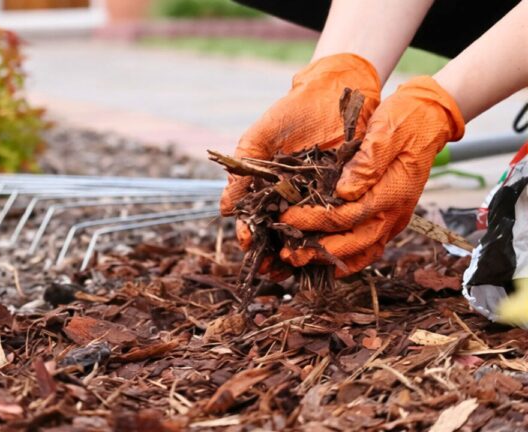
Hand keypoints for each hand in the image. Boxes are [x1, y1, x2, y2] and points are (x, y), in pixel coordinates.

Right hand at [220, 53, 380, 249]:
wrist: (333, 91)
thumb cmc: (291, 113)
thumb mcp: (258, 141)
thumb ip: (241, 174)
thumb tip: (225, 209)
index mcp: (270, 189)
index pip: (257, 221)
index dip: (251, 235)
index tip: (247, 244)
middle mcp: (294, 199)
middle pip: (281, 235)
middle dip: (273, 255)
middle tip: (269, 268)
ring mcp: (321, 199)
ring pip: (308, 234)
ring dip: (300, 253)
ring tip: (293, 264)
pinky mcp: (348, 194)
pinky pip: (338, 221)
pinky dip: (331, 236)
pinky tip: (325, 248)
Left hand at [279, 76, 464, 275]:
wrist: (429, 118)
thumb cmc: (404, 120)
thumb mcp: (386, 132)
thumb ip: (367, 162)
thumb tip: (343, 191)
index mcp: (392, 192)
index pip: (347, 216)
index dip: (314, 220)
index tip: (286, 218)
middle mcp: (395, 212)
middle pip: (355, 243)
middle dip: (318, 251)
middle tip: (287, 254)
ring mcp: (394, 218)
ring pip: (363, 252)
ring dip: (331, 261)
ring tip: (299, 262)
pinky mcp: (390, 218)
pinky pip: (369, 247)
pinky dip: (347, 258)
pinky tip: (324, 260)